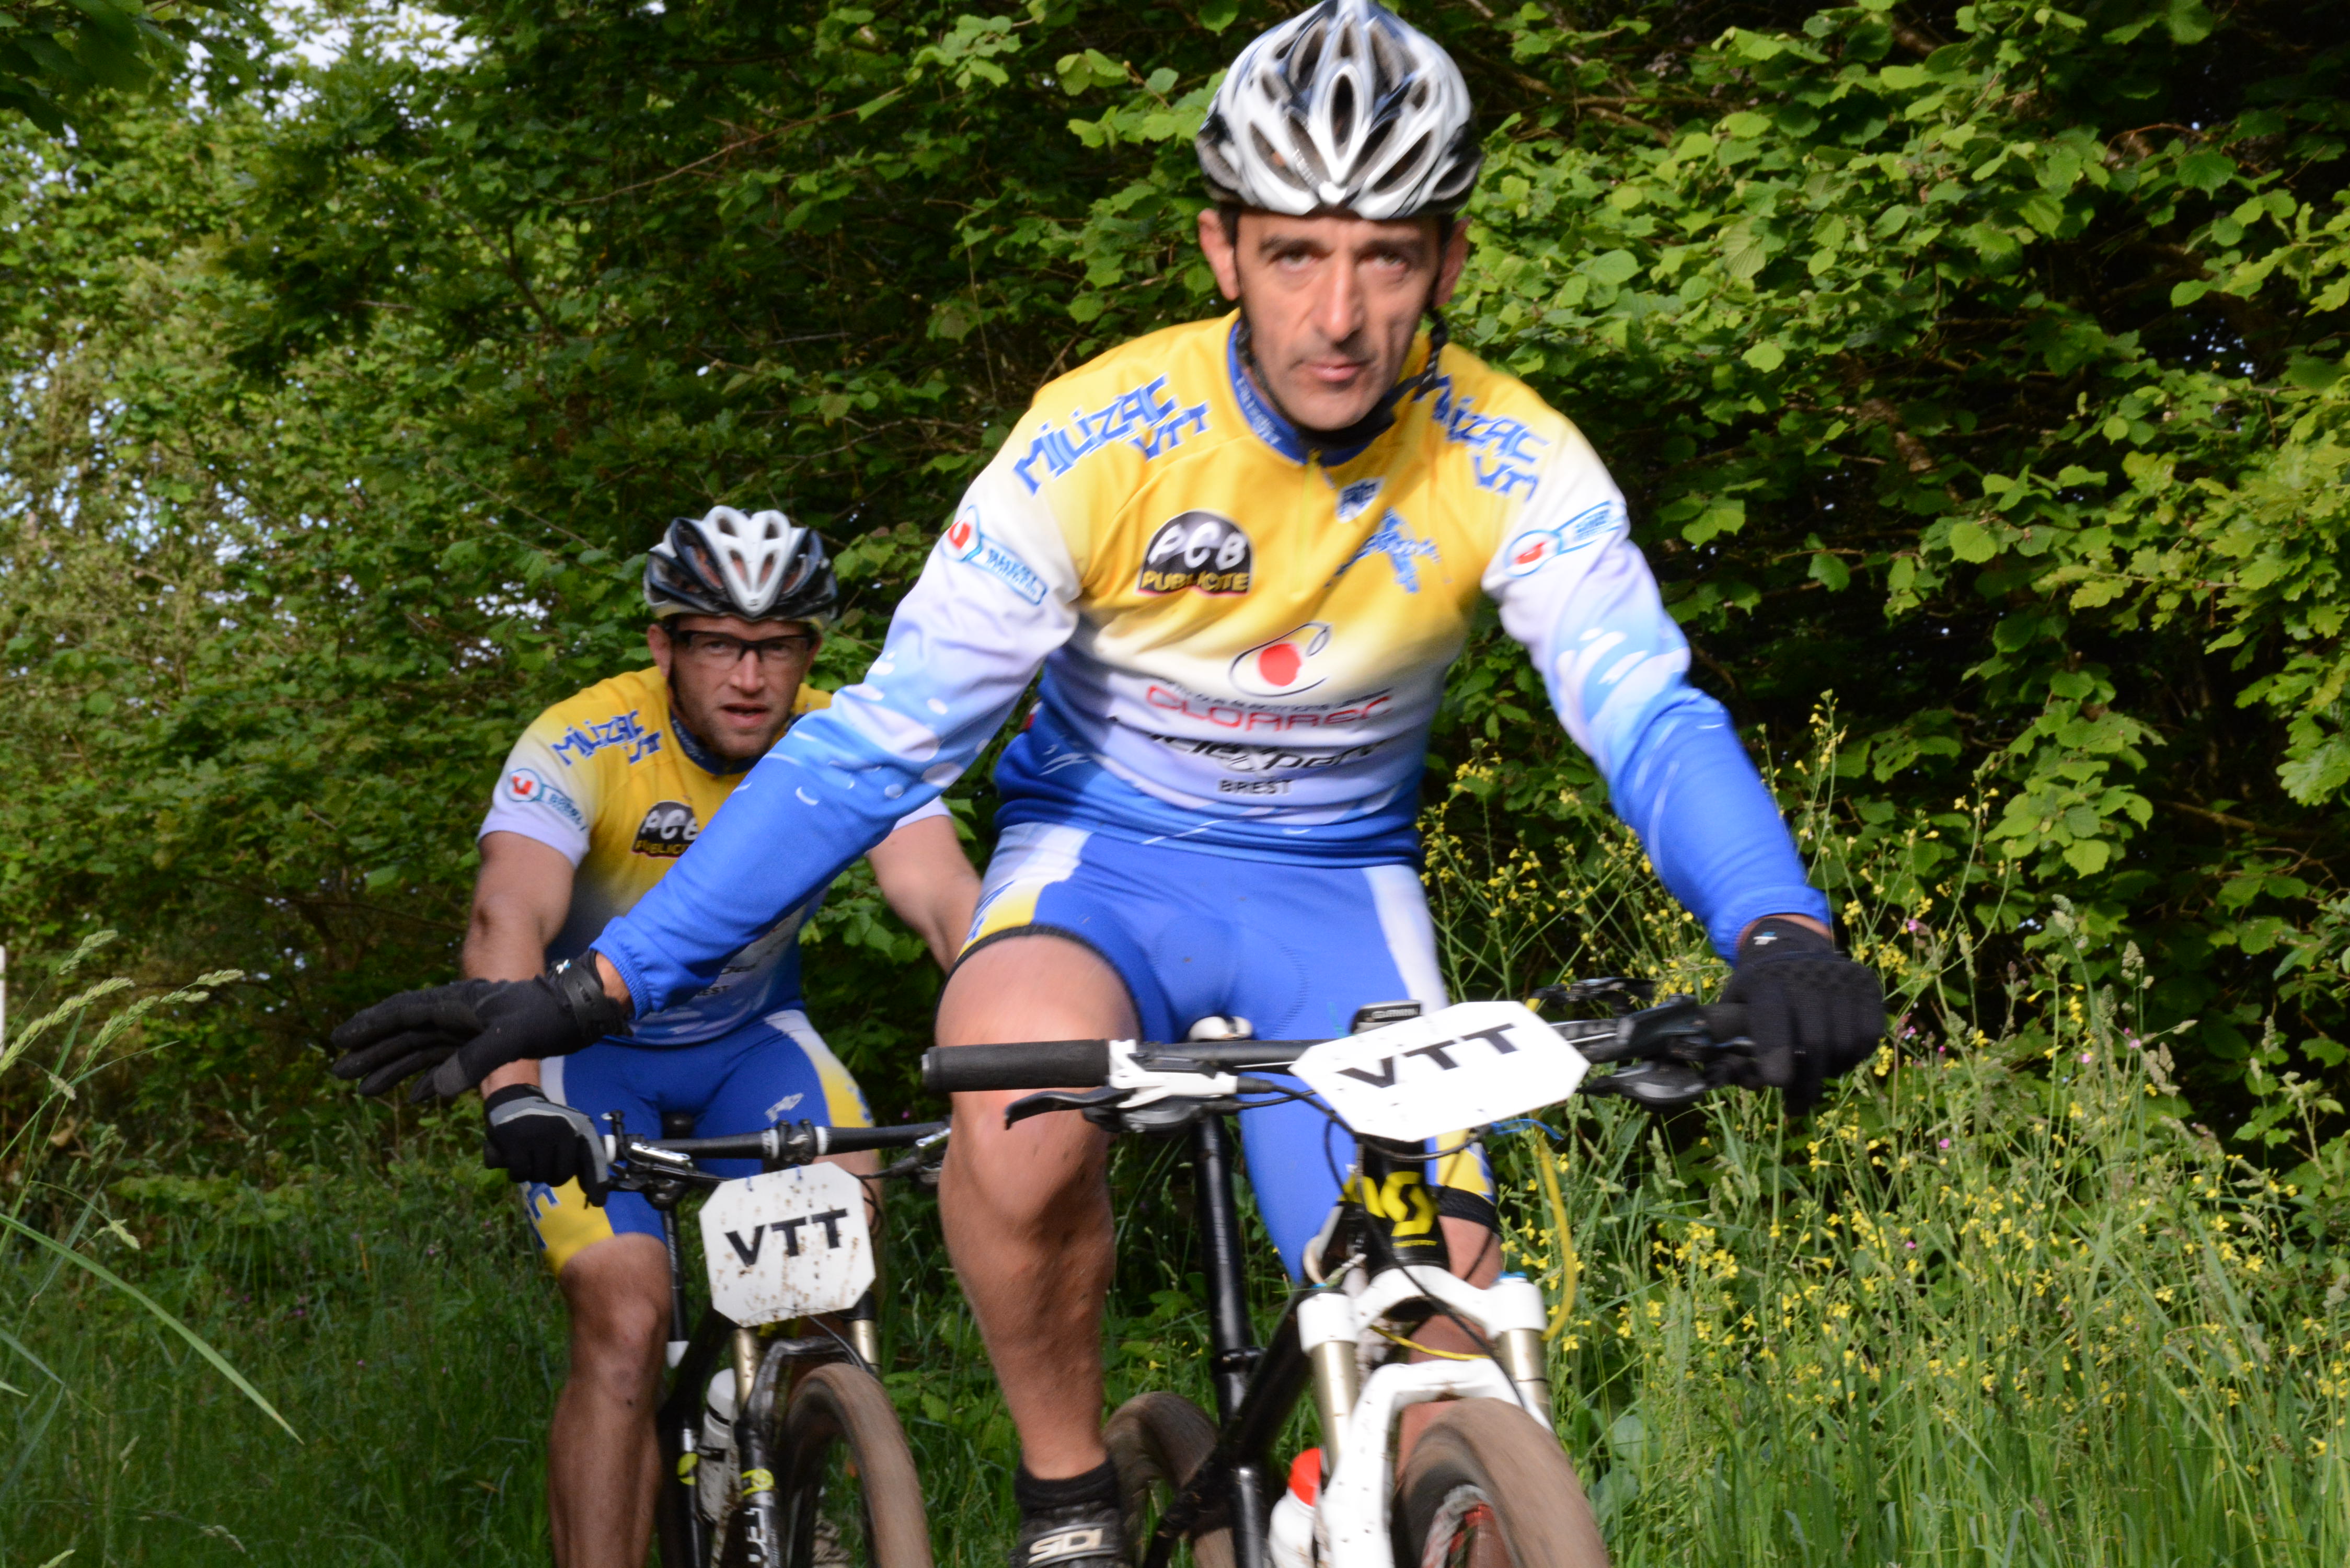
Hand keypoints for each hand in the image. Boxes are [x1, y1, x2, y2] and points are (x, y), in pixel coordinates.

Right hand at [330, 959, 627, 1102]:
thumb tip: (434, 1092)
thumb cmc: (549, 1016)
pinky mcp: (484, 1044)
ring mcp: (469, 1029)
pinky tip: (412, 1098)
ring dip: (393, 1068)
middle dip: (372, 1052)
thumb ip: (474, 1060)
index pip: (403, 1013)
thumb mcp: (514, 1035)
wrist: (581, 1011)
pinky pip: (446, 1061)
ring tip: (363, 1090)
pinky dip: (428, 1079)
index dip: (370, 1027)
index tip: (340, 1040)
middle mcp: (457, 1014)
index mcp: (458, 1003)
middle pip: (405, 1032)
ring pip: (422, 1048)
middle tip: (339, 1073)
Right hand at [482, 1086, 610, 1200]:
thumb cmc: (546, 1121)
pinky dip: (518, 1175)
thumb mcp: (570, 1129)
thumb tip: (595, 1190)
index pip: (594, 1159)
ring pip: (540, 1176)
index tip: (598, 1202)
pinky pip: (521, 1174)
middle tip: (546, 1166)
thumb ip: (581, 1153)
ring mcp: (539, 1136)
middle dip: (553, 1177)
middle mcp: (563, 1130)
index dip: (597, 1182)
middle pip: (563, 1175)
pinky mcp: (516, 1142)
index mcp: (580, 1127)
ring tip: (531, 1159)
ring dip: (534, 1175)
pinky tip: (517, 1163)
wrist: (514, 1101)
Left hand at [1722, 917, 1884, 1112]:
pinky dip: (1854, 1056)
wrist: (1791, 951)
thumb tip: (1742, 1083)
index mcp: (1766, 982)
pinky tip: (1836, 1057)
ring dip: (1831, 1071)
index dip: (1775, 1056)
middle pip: (1816, 1043)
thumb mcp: (1734, 1010)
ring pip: (1846, 1044)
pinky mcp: (1867, 986)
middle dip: (1806, 1083)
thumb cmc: (1757, 993)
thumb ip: (1730, 1048)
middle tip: (1796, 1106)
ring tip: (1815, 1076)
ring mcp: (1842, 979)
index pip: (1774, 1022)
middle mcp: (1808, 976)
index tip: (1777, 1083)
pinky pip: (1869, 1037)